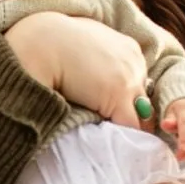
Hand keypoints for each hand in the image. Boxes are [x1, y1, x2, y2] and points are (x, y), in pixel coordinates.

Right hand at [5, 13, 147, 127]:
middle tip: (111, 124)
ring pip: (141, 115)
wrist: (42, 44)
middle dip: (129, 111)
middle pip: (143, 98)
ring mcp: (129, 80)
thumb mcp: (84, 40)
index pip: (137, 80)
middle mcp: (134, 63)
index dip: (126, 97)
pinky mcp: (117, 98)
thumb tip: (91, 73)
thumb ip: (96, 56)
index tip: (110, 107)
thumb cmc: (53, 41)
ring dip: (127, 125)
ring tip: (113, 138)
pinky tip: (109, 142)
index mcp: (128, 49)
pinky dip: (122, 136)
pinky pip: (130, 126)